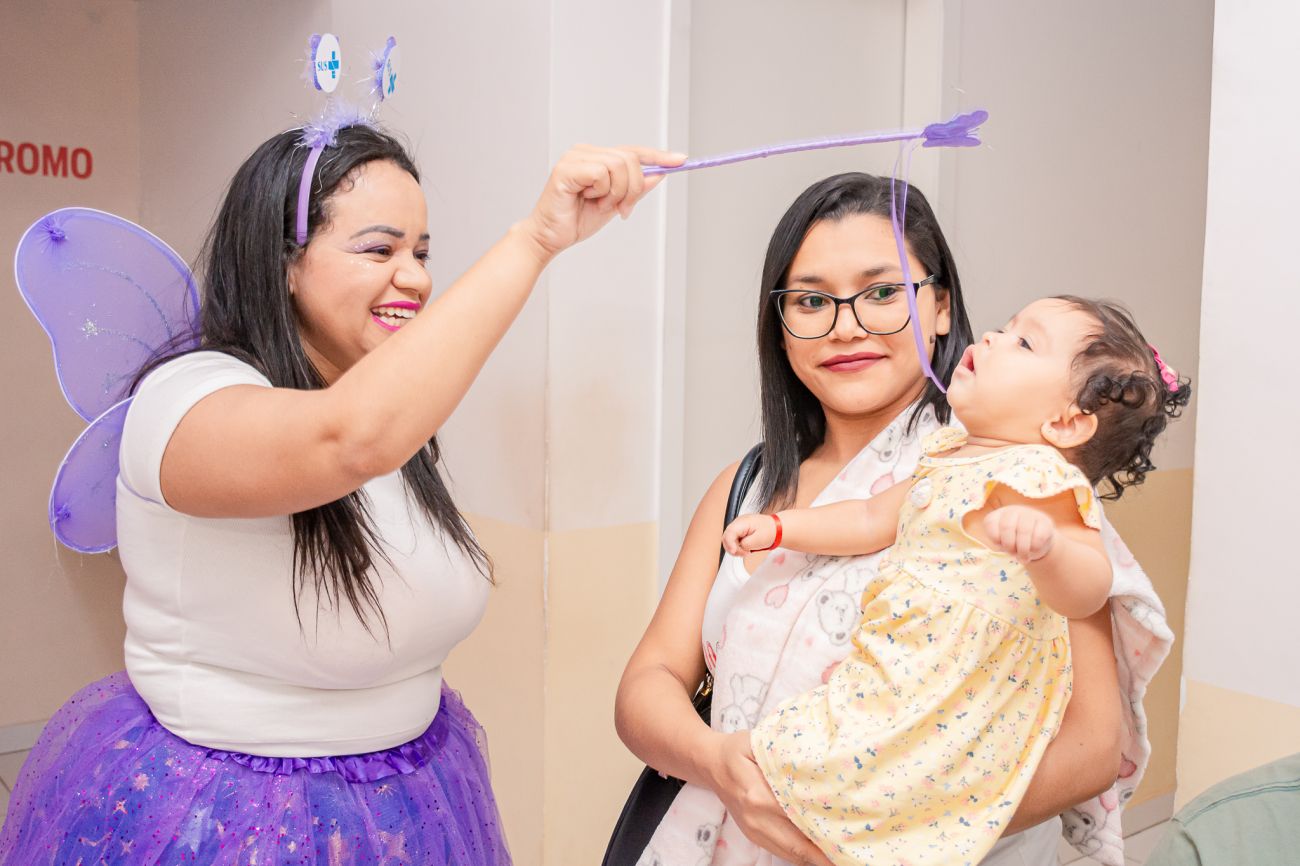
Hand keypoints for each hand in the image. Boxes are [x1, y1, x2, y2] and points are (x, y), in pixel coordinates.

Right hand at [518, 144, 684, 260]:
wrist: (550, 237)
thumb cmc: (576, 221)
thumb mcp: (615, 205)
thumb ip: (634, 189)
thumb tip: (658, 175)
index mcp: (597, 157)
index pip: (633, 151)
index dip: (658, 156)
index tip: (681, 160)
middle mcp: (586, 151)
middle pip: (630, 159)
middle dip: (632, 189)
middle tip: (621, 210)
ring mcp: (575, 157)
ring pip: (618, 165)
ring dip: (616, 193)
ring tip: (599, 205)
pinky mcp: (566, 168)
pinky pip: (601, 174)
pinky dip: (602, 192)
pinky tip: (587, 199)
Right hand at [707, 732, 834, 865]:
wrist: (709, 764)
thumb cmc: (736, 750)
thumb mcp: (757, 741)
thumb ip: (782, 752)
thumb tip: (814, 762)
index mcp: (758, 795)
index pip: (797, 816)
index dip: (822, 826)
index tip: (845, 832)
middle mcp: (755, 818)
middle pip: (797, 845)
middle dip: (825, 852)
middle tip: (850, 851)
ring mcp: (754, 831)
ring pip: (790, 853)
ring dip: (816, 857)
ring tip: (841, 854)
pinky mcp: (754, 836)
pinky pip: (782, 852)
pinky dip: (803, 854)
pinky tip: (821, 850)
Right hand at [723, 514, 776, 555]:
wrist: (777, 529)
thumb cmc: (770, 531)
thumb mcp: (759, 539)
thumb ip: (746, 544)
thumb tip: (738, 547)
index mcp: (742, 522)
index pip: (729, 533)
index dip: (729, 543)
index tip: (734, 551)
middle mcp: (738, 524)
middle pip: (726, 537)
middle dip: (732, 548)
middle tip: (744, 553)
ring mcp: (738, 528)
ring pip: (728, 541)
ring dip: (735, 549)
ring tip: (747, 551)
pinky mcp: (740, 533)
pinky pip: (734, 542)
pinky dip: (738, 548)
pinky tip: (746, 549)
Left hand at [983, 504, 1056, 562]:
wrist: (1037, 542)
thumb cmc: (1015, 542)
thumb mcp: (1003, 543)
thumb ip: (1002, 544)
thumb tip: (1013, 550)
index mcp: (998, 515)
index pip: (990, 523)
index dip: (995, 539)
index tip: (1000, 545)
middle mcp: (1013, 510)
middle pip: (1007, 526)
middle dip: (1009, 545)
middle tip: (1013, 554)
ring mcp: (1030, 513)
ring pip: (1024, 530)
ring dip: (1023, 549)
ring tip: (1024, 557)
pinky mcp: (1045, 521)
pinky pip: (1039, 536)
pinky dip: (1035, 548)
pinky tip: (1034, 549)